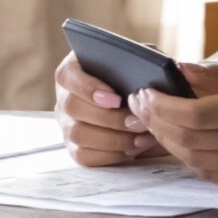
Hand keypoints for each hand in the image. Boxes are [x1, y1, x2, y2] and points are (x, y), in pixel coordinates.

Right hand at [56, 51, 168, 166]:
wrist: (145, 102)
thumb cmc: (140, 78)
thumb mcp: (142, 62)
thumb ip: (142, 61)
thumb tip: (152, 72)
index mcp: (74, 69)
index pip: (67, 76)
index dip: (88, 88)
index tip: (116, 98)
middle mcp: (65, 97)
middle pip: (73, 108)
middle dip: (110, 118)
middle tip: (138, 122)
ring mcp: (67, 124)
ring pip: (78, 134)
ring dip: (113, 138)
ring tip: (142, 137)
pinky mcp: (75, 146)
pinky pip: (84, 156)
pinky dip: (111, 154)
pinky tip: (134, 148)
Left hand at [128, 59, 217, 184]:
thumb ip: (215, 73)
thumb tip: (178, 69)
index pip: (196, 115)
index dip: (163, 107)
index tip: (145, 94)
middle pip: (190, 139)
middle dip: (156, 122)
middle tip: (140, 105)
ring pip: (195, 159)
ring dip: (167, 141)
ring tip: (154, 122)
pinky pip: (210, 172)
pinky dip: (187, 157)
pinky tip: (178, 139)